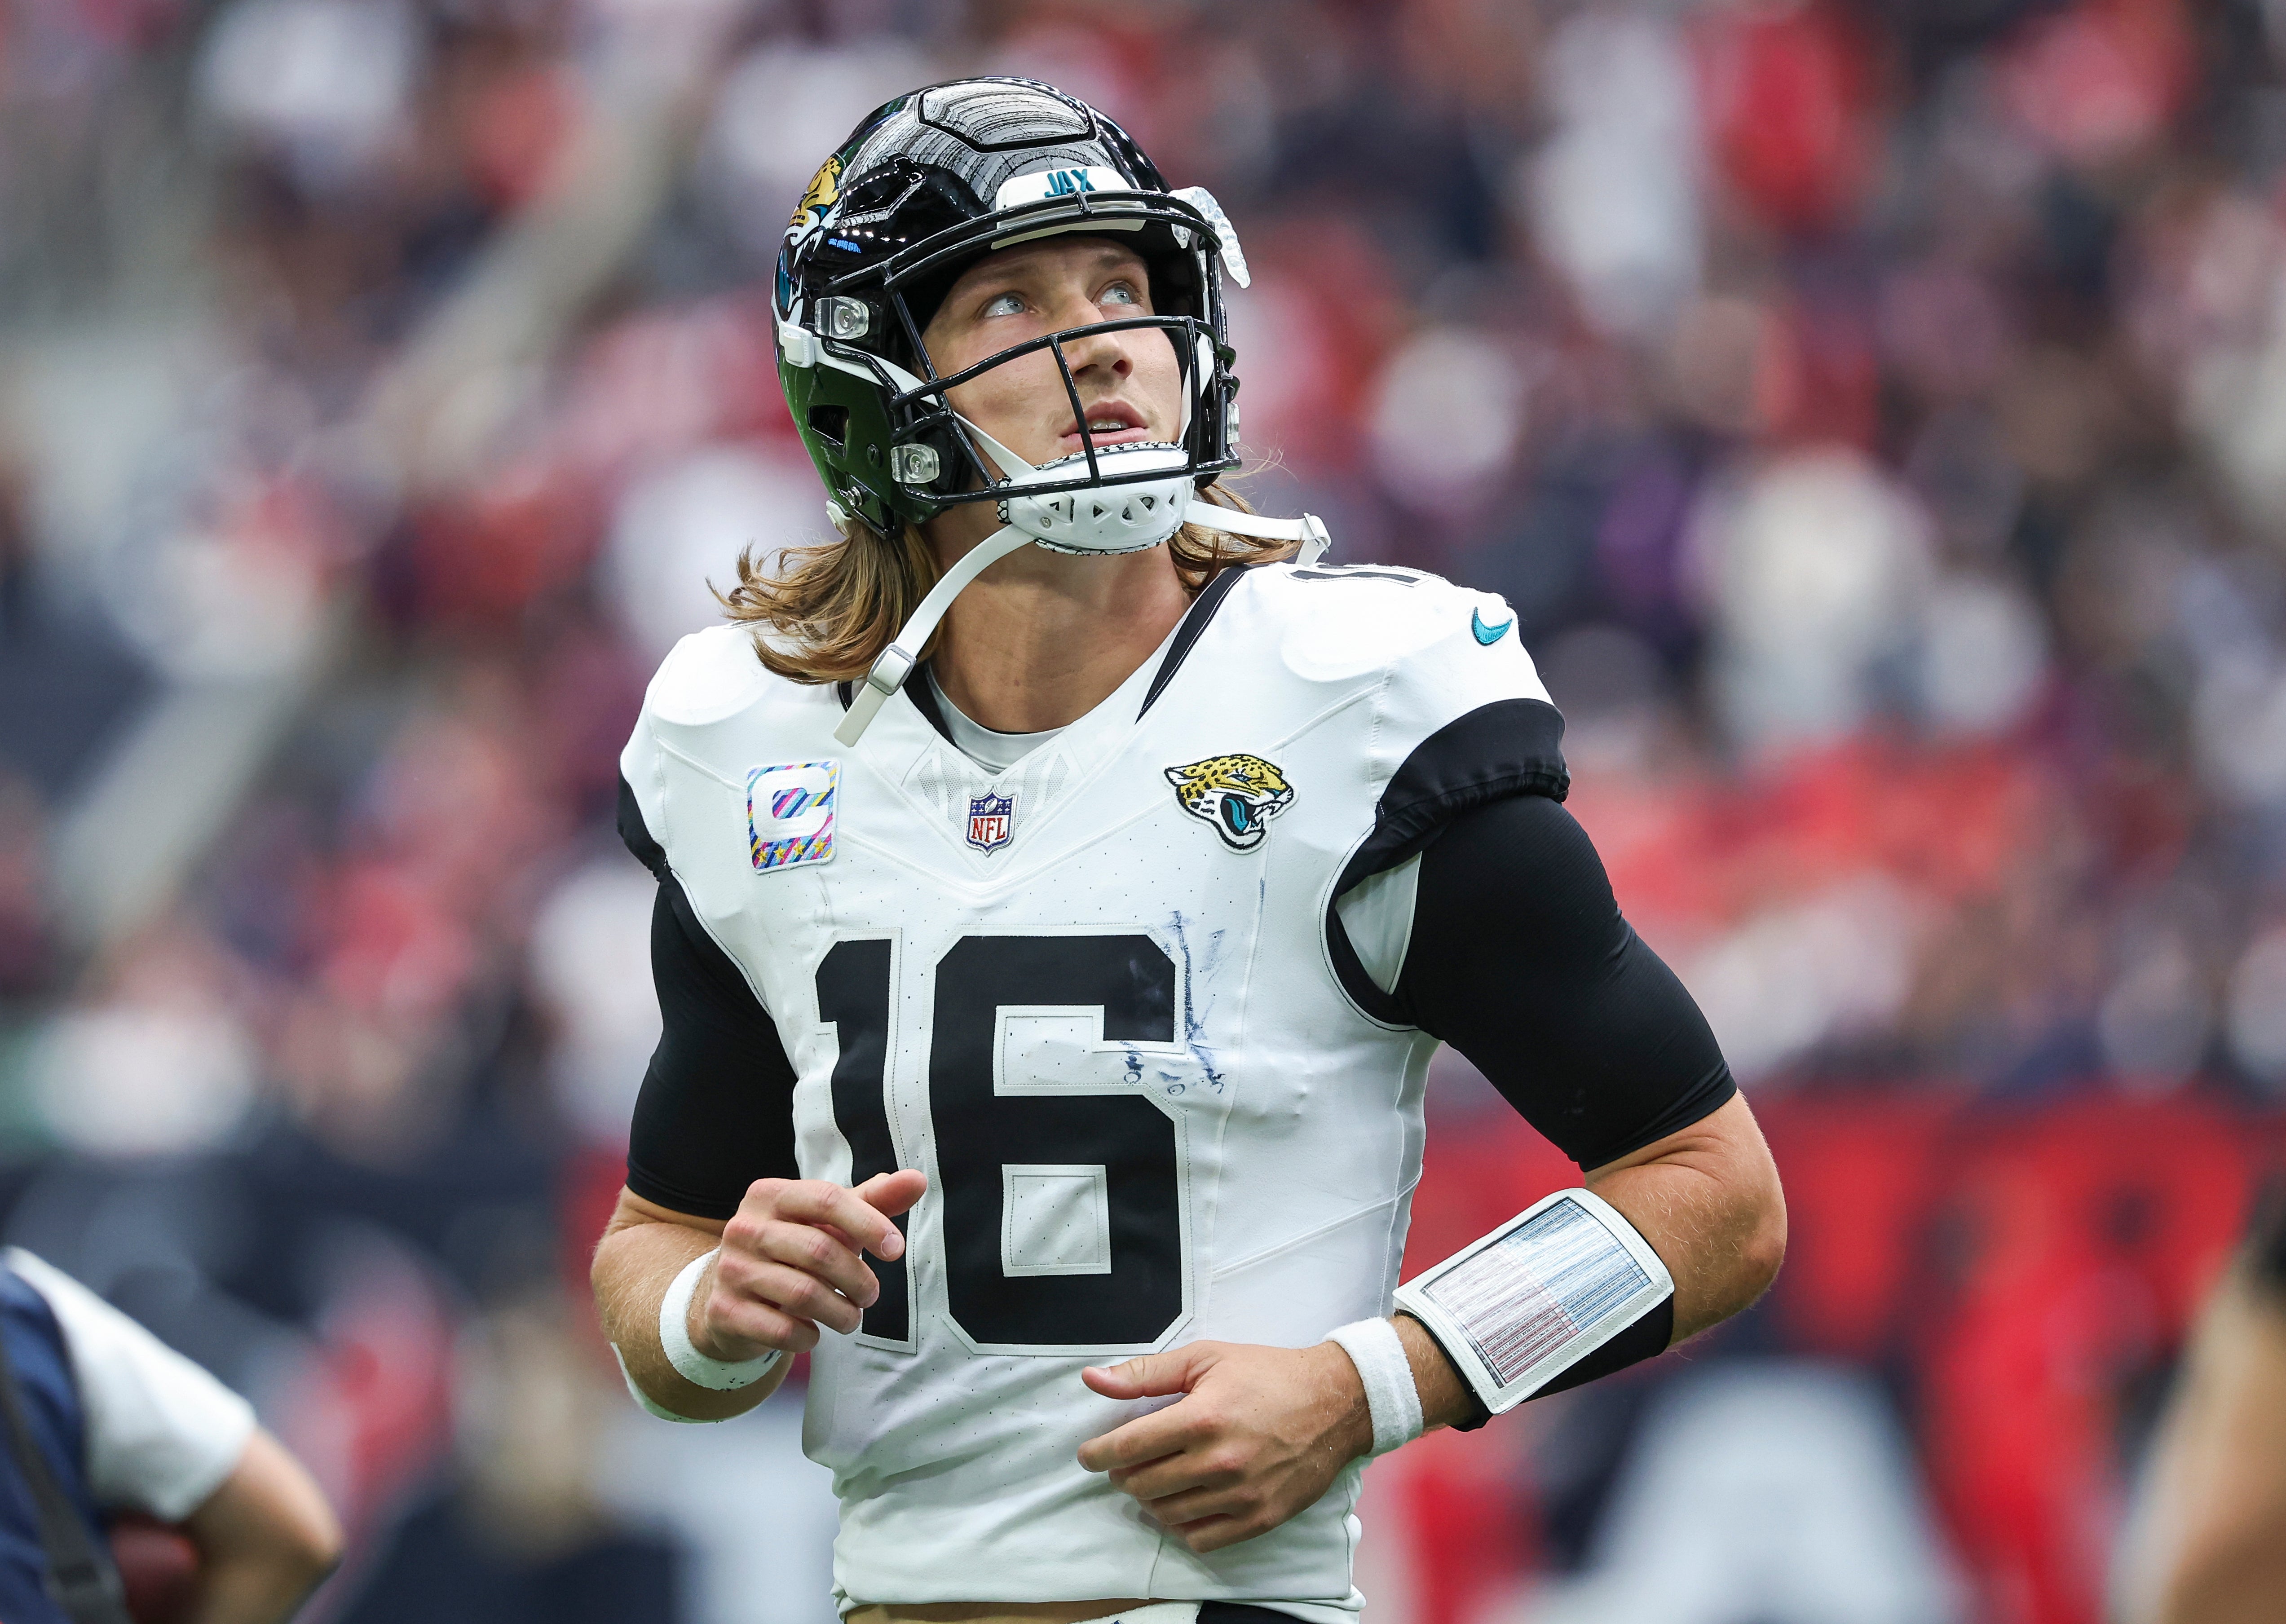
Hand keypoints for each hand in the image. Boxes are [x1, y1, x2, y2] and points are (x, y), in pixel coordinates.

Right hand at [695, 1170, 925, 1359]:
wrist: (730, 1292)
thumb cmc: (794, 1248)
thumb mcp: (829, 1221)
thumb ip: (873, 1200)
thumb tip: (918, 1179)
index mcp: (770, 1194)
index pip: (826, 1198)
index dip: (868, 1222)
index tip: (896, 1249)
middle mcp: (744, 1227)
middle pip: (819, 1250)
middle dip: (858, 1278)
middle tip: (871, 1295)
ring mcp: (731, 1270)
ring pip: (803, 1294)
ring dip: (841, 1312)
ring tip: (851, 1317)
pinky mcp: (725, 1311)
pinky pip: (781, 1330)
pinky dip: (809, 1336)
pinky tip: (815, 1333)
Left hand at [1075, 1340, 1372, 1552]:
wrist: (1335, 1403)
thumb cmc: (1266, 1374)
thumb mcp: (1205, 1358)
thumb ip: (1145, 1373)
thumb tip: (1092, 1380)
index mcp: (1202, 1417)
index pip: (1129, 1447)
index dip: (1098, 1454)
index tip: (1088, 1455)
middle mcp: (1220, 1460)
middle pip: (1143, 1484)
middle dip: (1125, 1474)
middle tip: (1129, 1461)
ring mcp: (1241, 1494)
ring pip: (1168, 1513)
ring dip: (1151, 1499)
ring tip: (1158, 1478)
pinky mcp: (1260, 1517)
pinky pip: (1201, 1538)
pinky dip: (1182, 1525)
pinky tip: (1184, 1503)